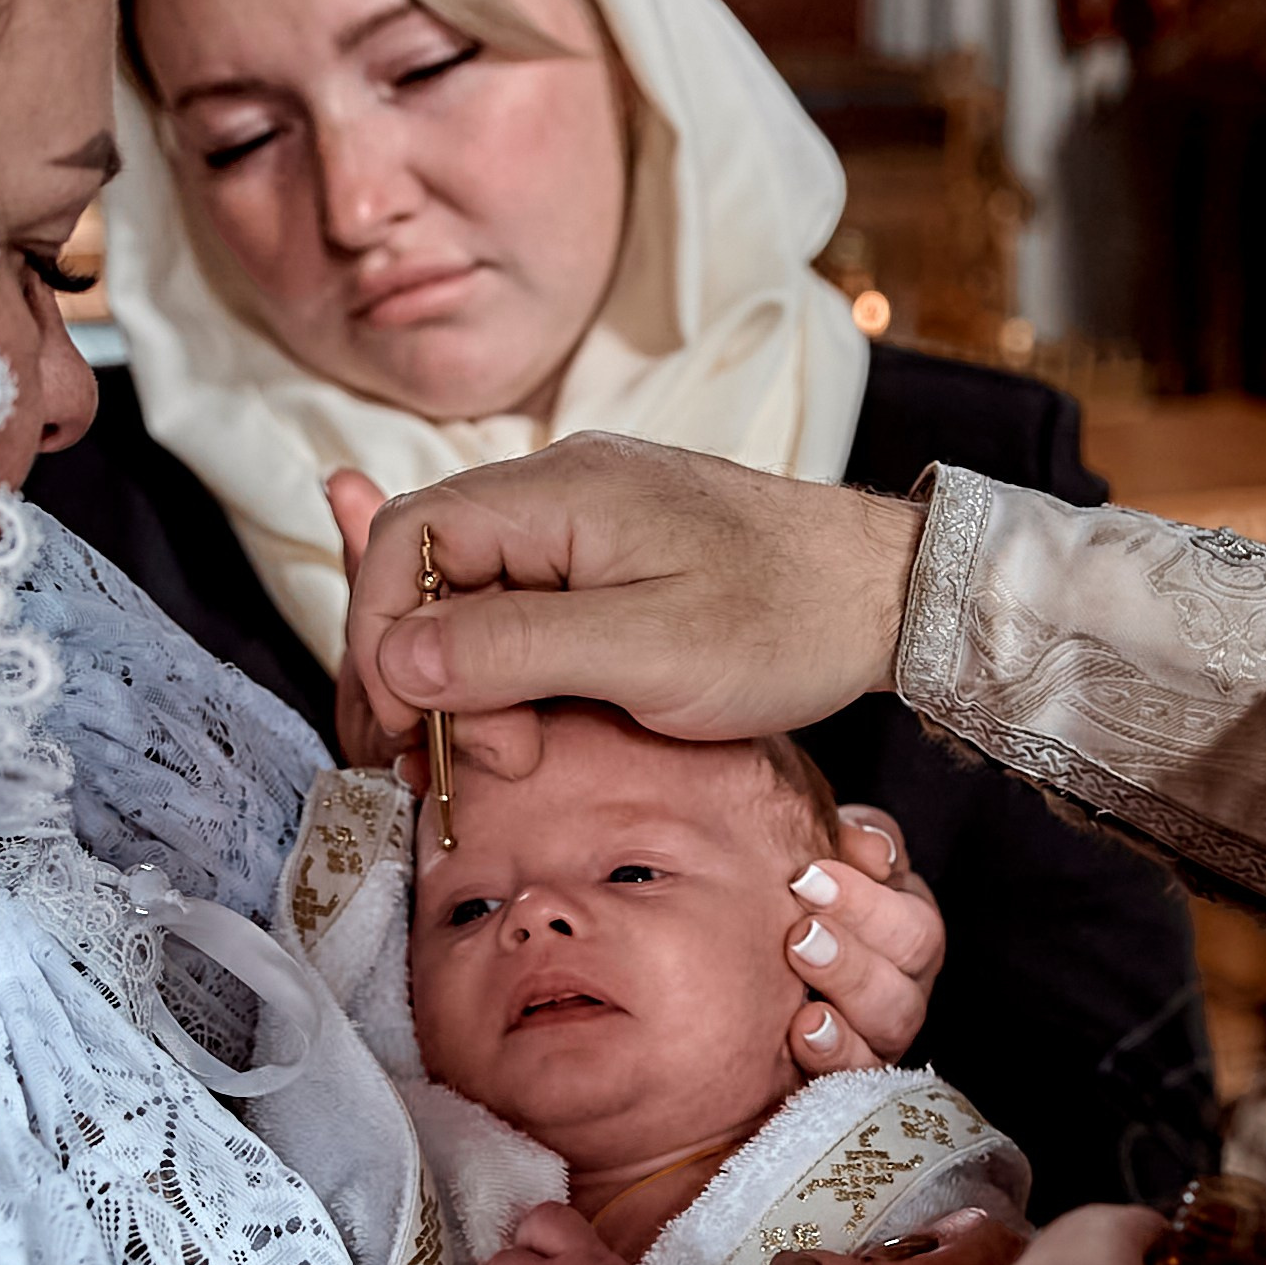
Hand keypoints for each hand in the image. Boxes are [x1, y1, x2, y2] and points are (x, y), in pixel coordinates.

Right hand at [342, 437, 922, 779]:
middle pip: (425, 578)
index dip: (379, 638)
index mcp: (552, 494)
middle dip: (417, 679)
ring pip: (469, 605)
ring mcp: (580, 526)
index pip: (404, 544)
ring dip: (464, 689)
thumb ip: (512, 650)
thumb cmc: (785, 620)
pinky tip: (533, 731)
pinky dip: (509, 679)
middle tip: (448, 771)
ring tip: (507, 759)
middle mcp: (553, 494)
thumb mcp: (644, 652)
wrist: (886, 596)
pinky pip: (521, 616)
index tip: (406, 731)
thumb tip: (395, 655)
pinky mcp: (607, 564)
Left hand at [788, 809, 943, 1074]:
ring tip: (801, 960)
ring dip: (849, 984)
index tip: (806, 877)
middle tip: (801, 926)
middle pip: (916, 951)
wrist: (736, 978)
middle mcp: (907, 971)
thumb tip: (873, 846)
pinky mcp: (854, 1072)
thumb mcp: (811, 860)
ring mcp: (885, 1027)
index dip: (864, 894)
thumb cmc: (783, 904)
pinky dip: (835, 1051)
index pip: (908, 900)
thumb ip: (844, 842)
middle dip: (858, 931)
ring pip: (896, 1014)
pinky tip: (802, 1029)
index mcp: (903, 914)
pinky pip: (860, 1070)